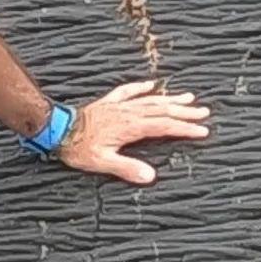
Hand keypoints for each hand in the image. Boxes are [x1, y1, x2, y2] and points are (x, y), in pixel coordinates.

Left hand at [59, 78, 211, 185]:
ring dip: (170, 99)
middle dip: (185, 112)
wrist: (56, 129)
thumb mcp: (102, 162)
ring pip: (150, 100)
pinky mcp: (108, 103)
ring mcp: (119, 106)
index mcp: (130, 127)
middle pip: (162, 110)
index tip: (202, 131)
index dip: (185, 128)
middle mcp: (128, 113)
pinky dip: (141, 88)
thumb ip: (126, 168)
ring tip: (189, 97)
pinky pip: (128, 92)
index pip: (165, 126)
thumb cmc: (77, 148)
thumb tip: (150, 176)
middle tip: (204, 112)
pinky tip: (151, 85)